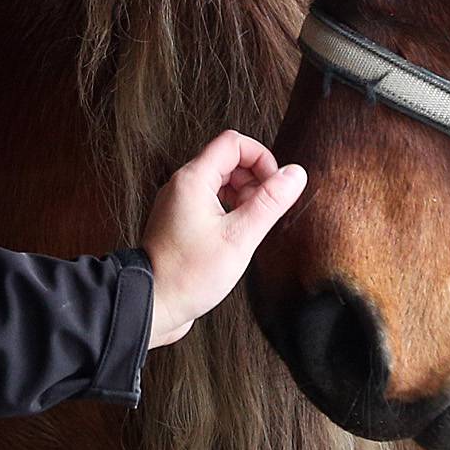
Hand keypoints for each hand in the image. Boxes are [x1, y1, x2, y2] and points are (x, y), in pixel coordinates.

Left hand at [140, 131, 307, 347]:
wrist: (154, 306)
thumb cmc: (189, 275)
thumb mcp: (240, 237)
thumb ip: (270, 202)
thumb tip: (295, 174)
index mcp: (193, 180)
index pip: (233, 143)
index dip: (261, 157)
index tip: (275, 184)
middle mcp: (182, 186)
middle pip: (228, 160)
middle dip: (255, 178)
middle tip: (265, 208)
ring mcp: (179, 203)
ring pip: (220, 181)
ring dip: (244, 194)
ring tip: (252, 224)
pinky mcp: (179, 221)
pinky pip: (210, 200)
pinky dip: (230, 208)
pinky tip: (237, 234)